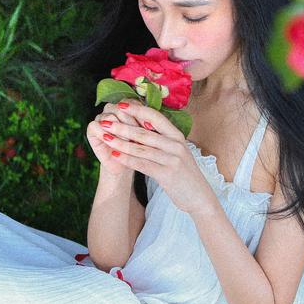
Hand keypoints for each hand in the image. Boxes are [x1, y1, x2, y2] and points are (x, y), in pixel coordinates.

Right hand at [86, 102, 147, 179]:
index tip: (150, 129)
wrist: (126, 165)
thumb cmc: (138, 150)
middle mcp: (112, 109)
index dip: (140, 114)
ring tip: (128, 143)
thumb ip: (146, 123)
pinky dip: (105, 135)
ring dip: (120, 131)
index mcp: (125, 107)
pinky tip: (112, 142)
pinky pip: (96, 126)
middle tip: (138, 139)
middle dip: (131, 124)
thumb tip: (150, 122)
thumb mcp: (146, 136)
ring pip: (110, 117)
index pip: (131, 103)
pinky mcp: (91, 128)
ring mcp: (100, 118)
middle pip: (120, 108)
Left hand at [96, 99, 214, 215]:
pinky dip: (127, 159)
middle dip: (122, 126)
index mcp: (178, 137)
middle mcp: (176, 145)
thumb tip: (143, 126)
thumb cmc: (185, 175)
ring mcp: (173, 159)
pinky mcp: (167, 174)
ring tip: (104, 137)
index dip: (137, 110)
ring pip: (141, 148)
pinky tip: (113, 155)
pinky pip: (142, 164)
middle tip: (104, 121)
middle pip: (144, 132)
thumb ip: (163, 141)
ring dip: (120, 142)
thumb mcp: (178, 153)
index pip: (156, 117)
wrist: (199, 198)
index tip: (120, 105)